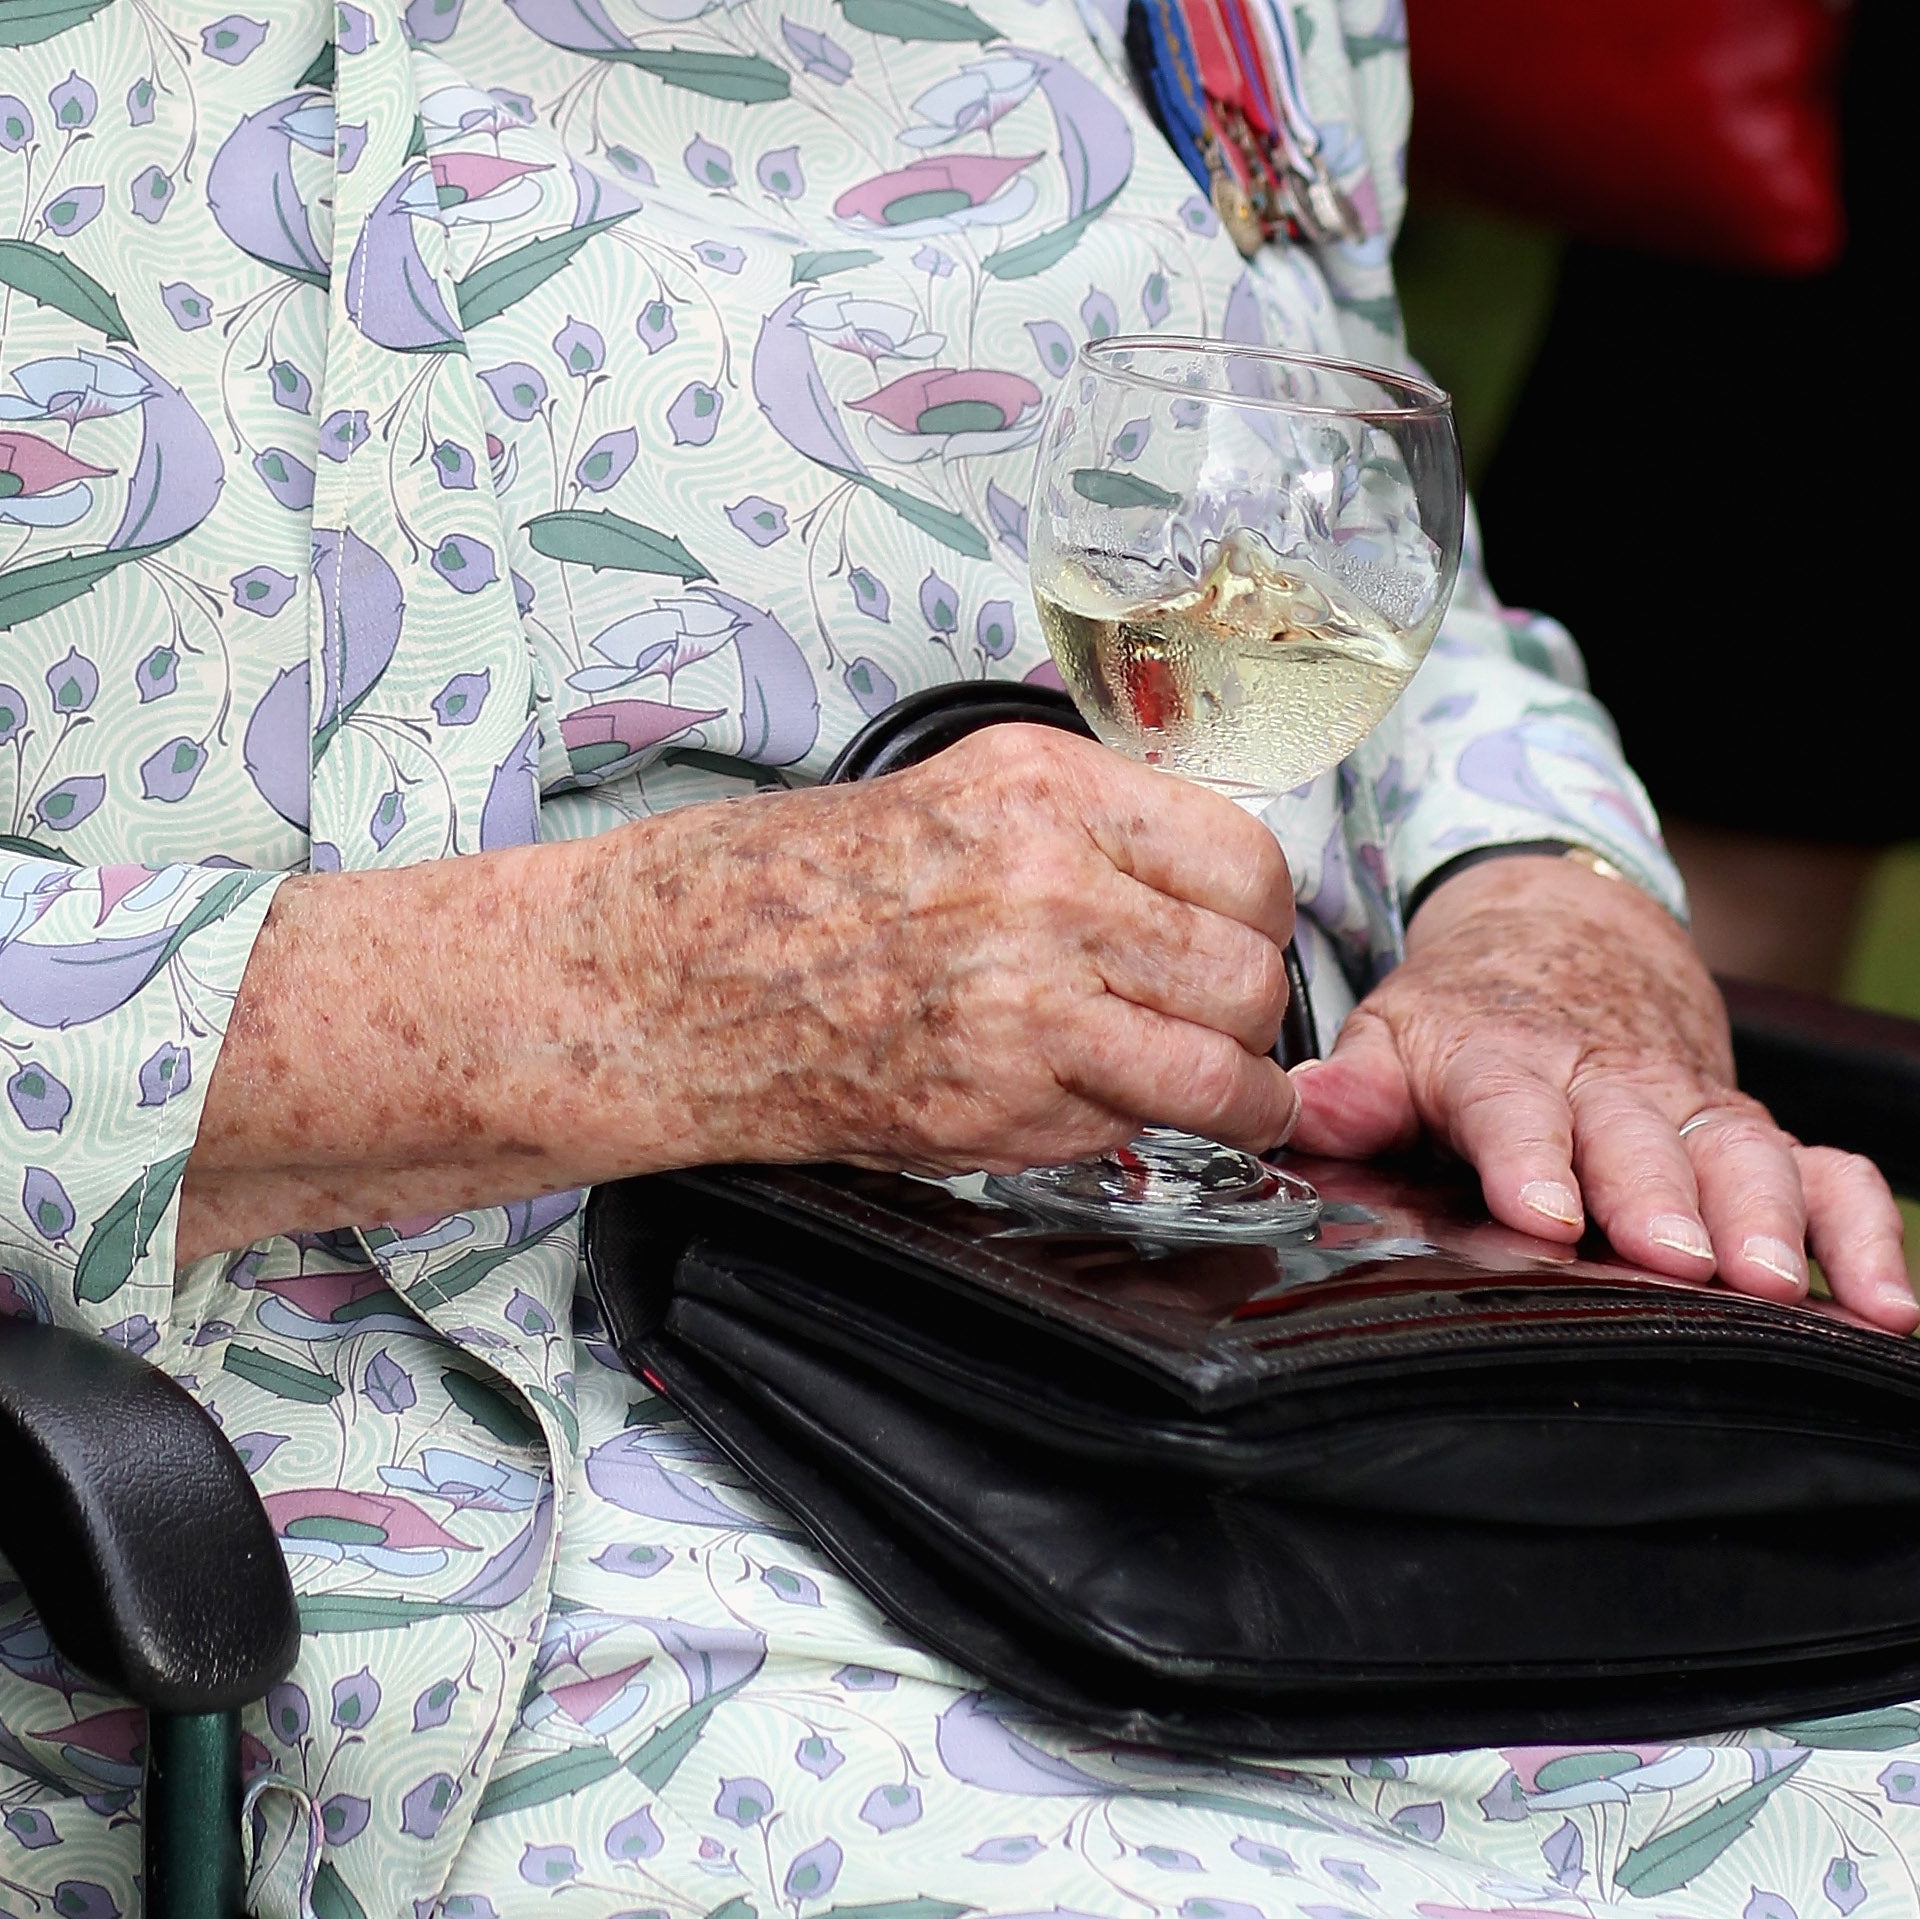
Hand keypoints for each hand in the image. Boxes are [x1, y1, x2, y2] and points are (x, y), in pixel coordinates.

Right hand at [178, 725, 1298, 1254]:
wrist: (663, 978)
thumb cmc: (787, 887)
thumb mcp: (948, 793)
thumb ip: (1079, 831)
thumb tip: (1196, 887)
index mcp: (1039, 785)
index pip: (1243, 855)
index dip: (1256, 912)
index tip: (1241, 935)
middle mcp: (1045, 881)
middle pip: (1248, 965)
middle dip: (1250, 1009)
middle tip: (1224, 1023)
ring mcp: (1024, 998)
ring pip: (1220, 1066)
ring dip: (1232, 1092)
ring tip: (1220, 1098)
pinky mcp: (994, 1101)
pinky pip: (1129, 1128)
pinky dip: (1132, 1132)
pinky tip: (1093, 1109)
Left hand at [1288, 857, 1916, 1326]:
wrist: (1569, 948)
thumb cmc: (1468, 1025)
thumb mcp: (1395, 1037)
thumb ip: (1355, 1087)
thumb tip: (1308, 1111)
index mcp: (1507, 1063)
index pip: (1514, 1105)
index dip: (1529, 1157)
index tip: (1544, 1211)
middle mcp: (1613, 1086)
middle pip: (1642, 1138)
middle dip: (1663, 1198)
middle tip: (1681, 1261)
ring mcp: (1696, 1112)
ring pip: (1745, 1155)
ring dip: (1769, 1219)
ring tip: (1780, 1287)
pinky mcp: (1760, 1137)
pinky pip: (1835, 1174)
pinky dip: (1870, 1231)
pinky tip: (1889, 1304)